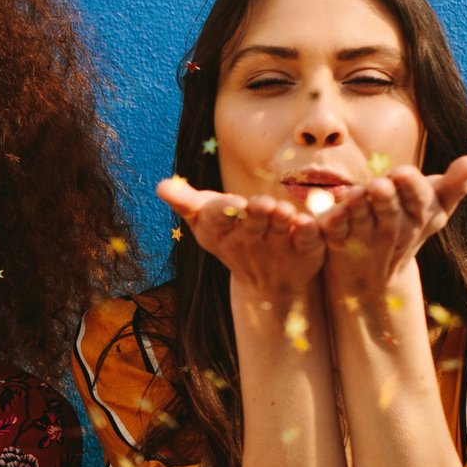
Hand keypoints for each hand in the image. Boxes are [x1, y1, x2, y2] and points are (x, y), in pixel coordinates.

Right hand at [156, 176, 325, 301]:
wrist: (268, 280)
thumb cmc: (231, 234)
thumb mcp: (205, 217)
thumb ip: (185, 202)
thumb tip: (159, 186)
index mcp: (220, 231)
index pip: (216, 219)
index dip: (222, 212)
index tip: (228, 204)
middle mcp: (246, 241)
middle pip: (249, 225)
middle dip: (255, 215)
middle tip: (261, 204)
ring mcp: (275, 247)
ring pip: (276, 230)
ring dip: (280, 220)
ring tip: (283, 210)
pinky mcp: (303, 250)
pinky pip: (304, 240)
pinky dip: (305, 233)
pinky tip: (306, 223)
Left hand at [317, 156, 466, 296]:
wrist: (377, 275)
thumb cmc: (410, 225)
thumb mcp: (436, 208)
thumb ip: (454, 186)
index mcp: (419, 216)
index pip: (419, 200)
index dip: (411, 187)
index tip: (403, 173)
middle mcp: (394, 229)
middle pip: (391, 212)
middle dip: (386, 198)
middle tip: (379, 184)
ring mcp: (366, 239)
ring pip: (363, 222)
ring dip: (359, 208)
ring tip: (354, 194)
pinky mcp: (339, 245)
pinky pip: (336, 235)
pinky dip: (333, 225)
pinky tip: (330, 213)